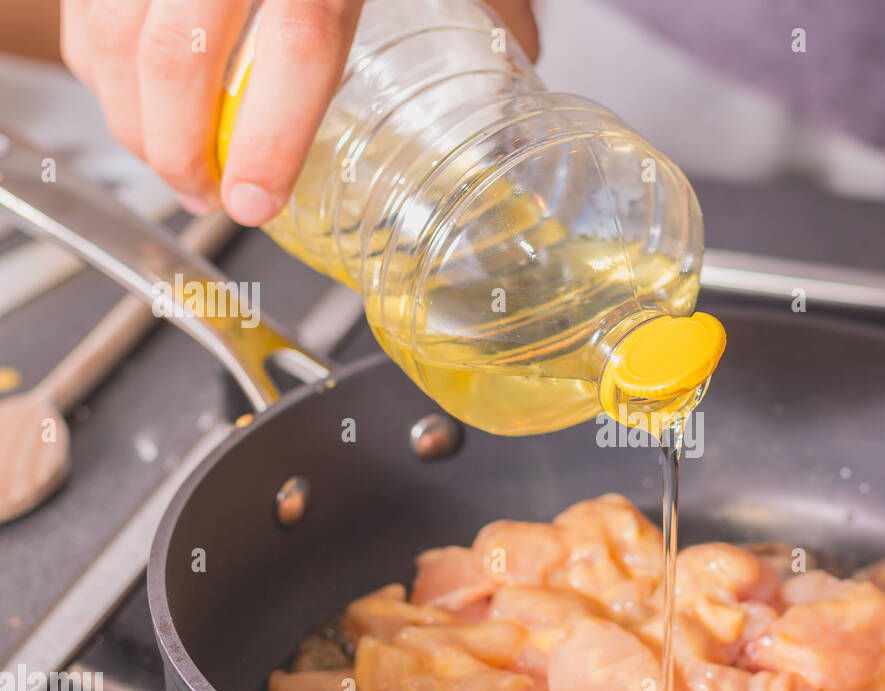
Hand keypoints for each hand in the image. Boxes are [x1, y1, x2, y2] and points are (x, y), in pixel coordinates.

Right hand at [60, 0, 538, 227]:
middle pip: (174, 54)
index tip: (254, 200)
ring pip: (111, 32)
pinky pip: (88, 4)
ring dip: (128, 117)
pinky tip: (134, 99)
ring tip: (171, 163)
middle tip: (205, 199)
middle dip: (175, 149)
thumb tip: (520, 52)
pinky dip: (101, 63)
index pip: (297, 47)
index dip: (269, 139)